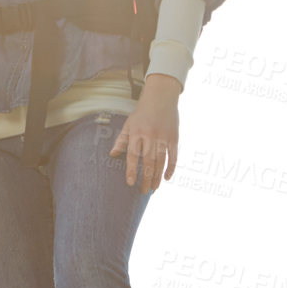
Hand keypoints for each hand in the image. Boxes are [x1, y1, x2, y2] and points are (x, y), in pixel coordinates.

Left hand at [109, 75, 180, 192]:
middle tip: (143, 191)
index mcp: (137, 132)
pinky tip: (166, 178)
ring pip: (161, 161)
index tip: (130, 183)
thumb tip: (112, 154)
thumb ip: (121, 140)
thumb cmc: (142, 112)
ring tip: (154, 189)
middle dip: (146, 178)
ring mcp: (164, 137)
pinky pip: (173, 156)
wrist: (161, 96)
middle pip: (148, 161)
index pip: (133, 155)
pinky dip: (171, 168)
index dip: (131, 170)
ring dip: (157, 176)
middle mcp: (150, 135)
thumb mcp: (129, 123)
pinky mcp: (174, 137)